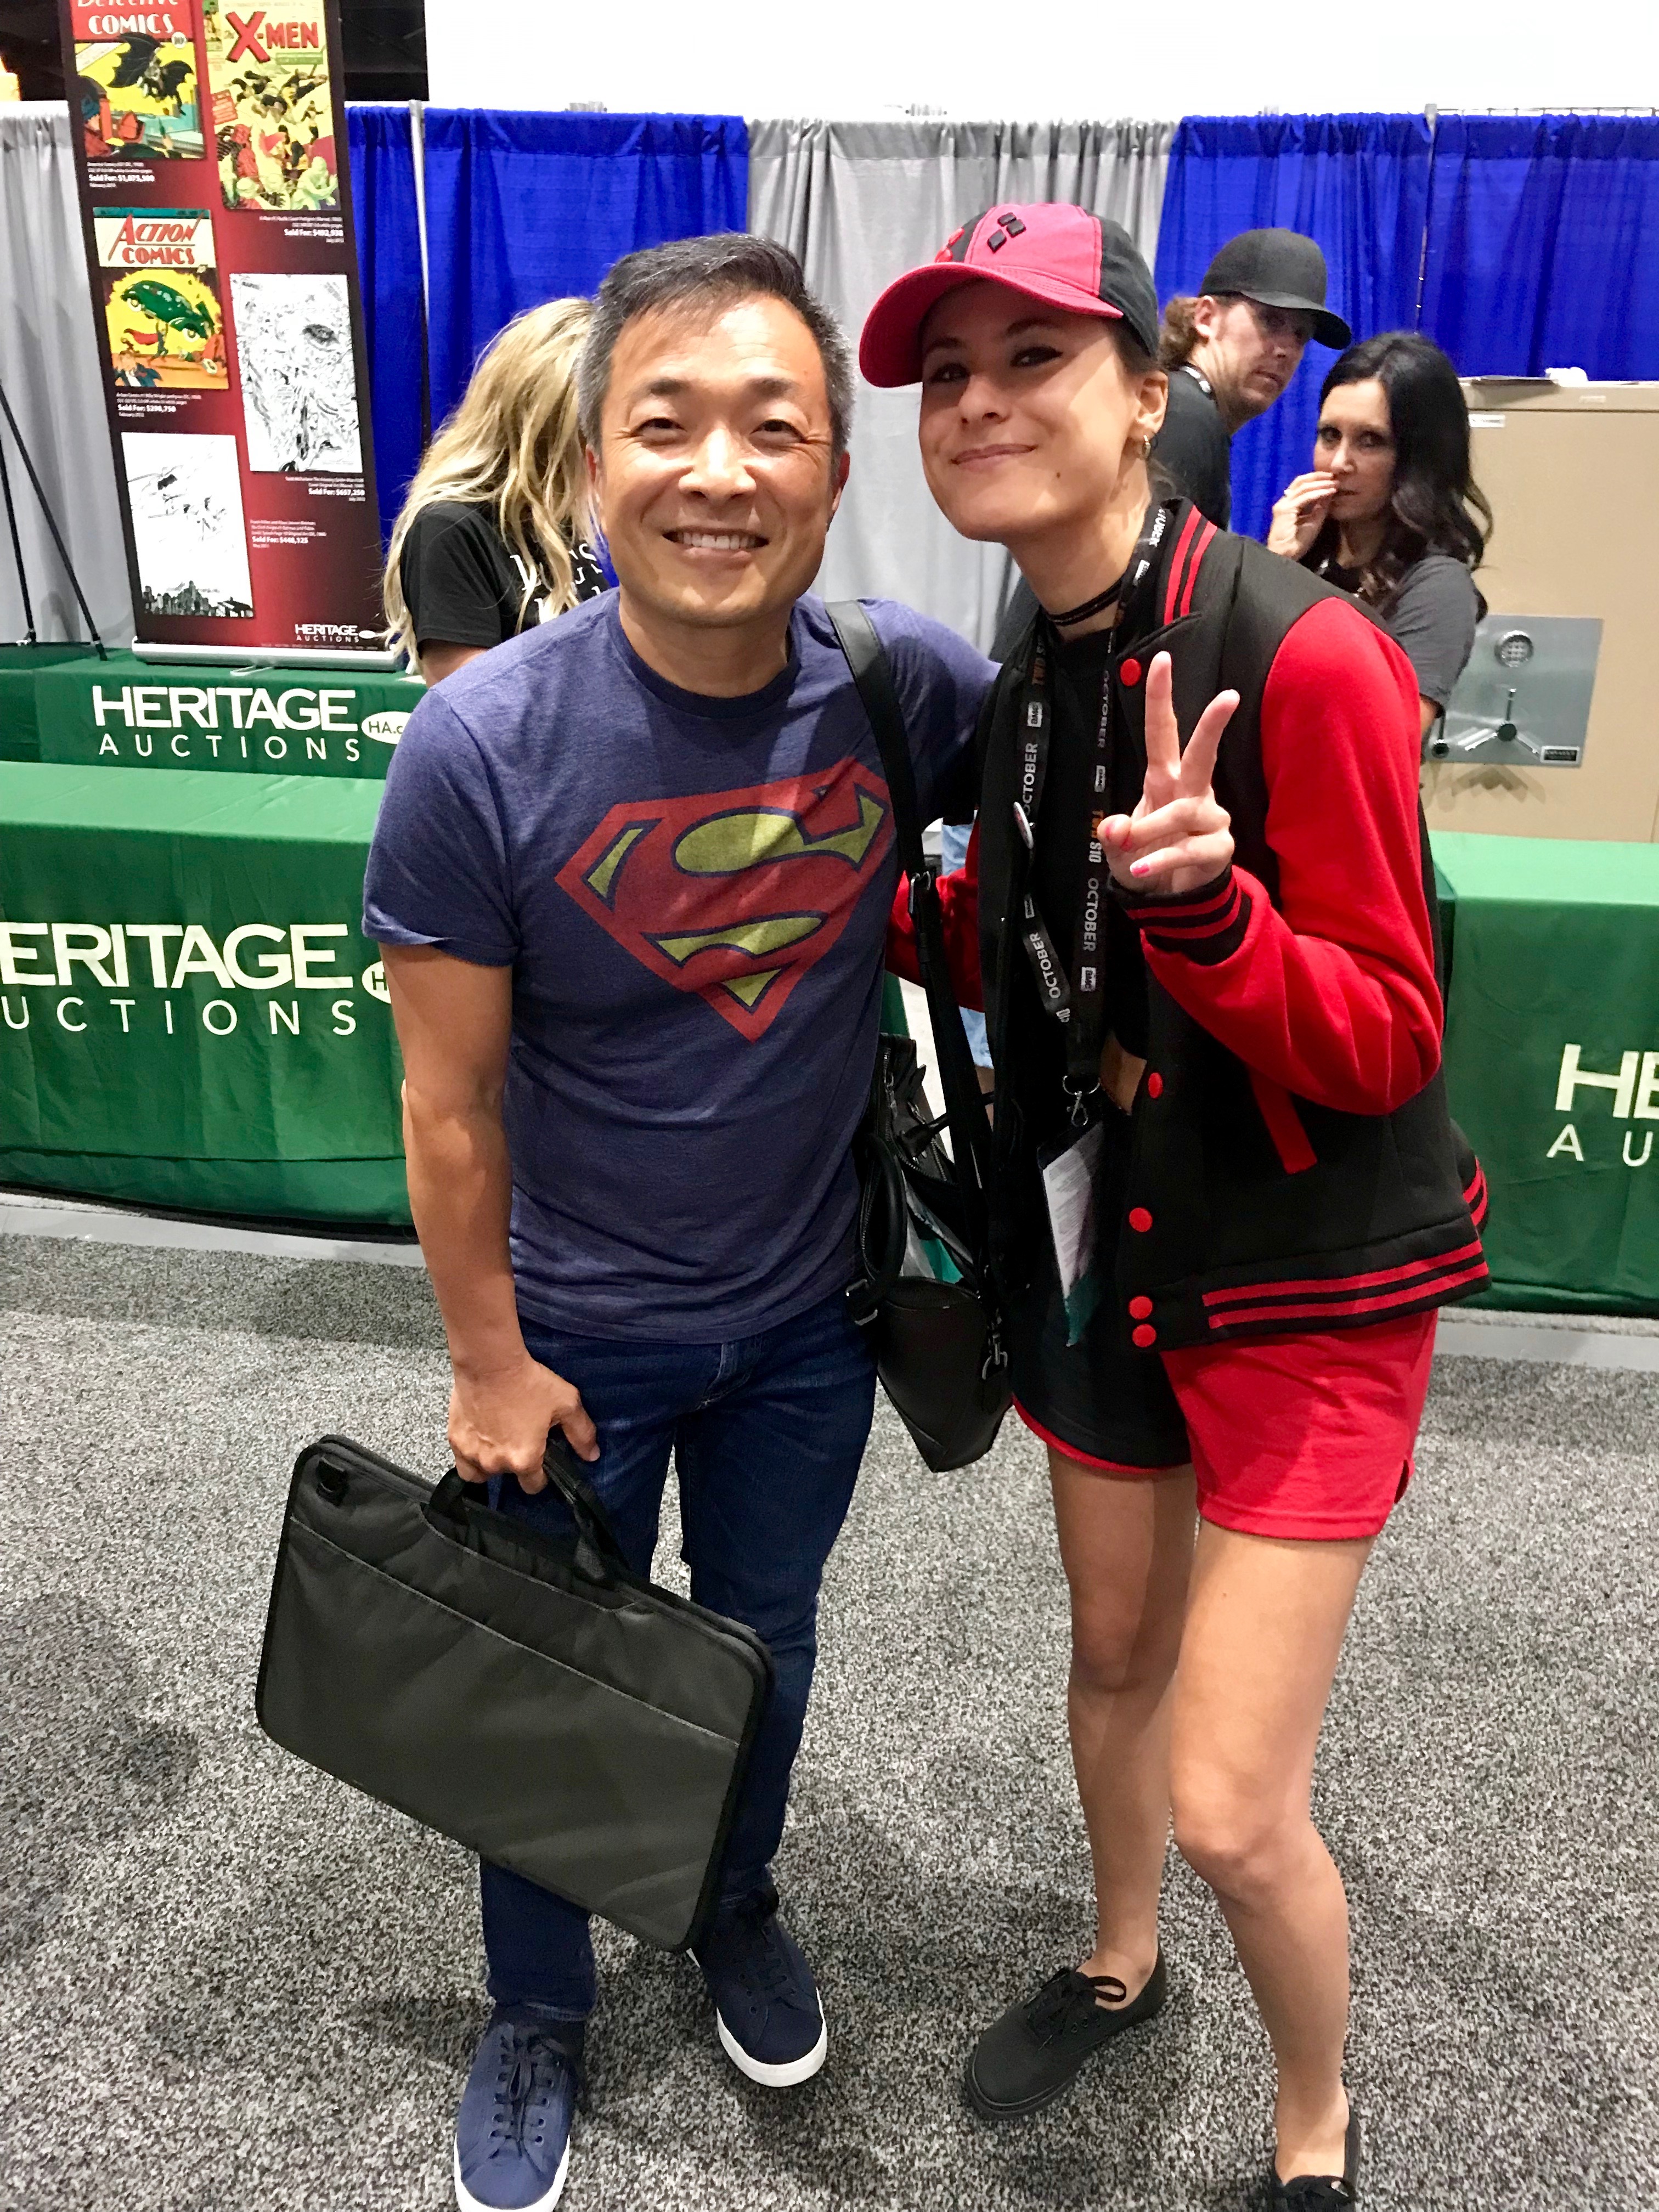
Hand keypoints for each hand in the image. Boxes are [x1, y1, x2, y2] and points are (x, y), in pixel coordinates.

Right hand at [449, 1349, 598, 1487]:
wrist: (489, 1362)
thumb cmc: (529, 1382)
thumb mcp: (567, 1403)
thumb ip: (582, 1433)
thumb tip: (592, 1455)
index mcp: (524, 1460)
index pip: (533, 1486)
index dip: (540, 1475)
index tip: (541, 1458)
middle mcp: (496, 1464)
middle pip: (506, 1478)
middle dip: (514, 1465)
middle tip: (519, 1441)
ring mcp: (471, 1453)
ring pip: (479, 1475)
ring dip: (488, 1466)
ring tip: (496, 1444)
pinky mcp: (454, 1440)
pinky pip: (461, 1459)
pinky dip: (469, 1453)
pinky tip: (479, 1436)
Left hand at [1097, 651, 1235, 896]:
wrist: (1168, 899)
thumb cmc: (1144, 857)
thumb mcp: (1117, 847)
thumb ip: (1112, 835)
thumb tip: (1113, 826)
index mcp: (1164, 778)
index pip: (1162, 733)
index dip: (1160, 698)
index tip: (1162, 661)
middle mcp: (1190, 791)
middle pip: (1202, 753)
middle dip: (1212, 725)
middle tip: (1229, 696)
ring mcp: (1208, 817)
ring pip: (1183, 812)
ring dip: (1152, 830)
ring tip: (1131, 848)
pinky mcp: (1219, 846)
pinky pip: (1189, 849)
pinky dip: (1163, 859)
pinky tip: (1143, 869)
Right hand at [1267, 471, 1336, 558]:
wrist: (1286, 556)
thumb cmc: (1297, 543)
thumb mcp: (1313, 521)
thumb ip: (1320, 507)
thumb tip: (1329, 492)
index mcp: (1289, 504)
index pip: (1301, 485)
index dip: (1316, 480)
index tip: (1331, 479)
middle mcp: (1284, 501)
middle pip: (1301, 481)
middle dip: (1318, 476)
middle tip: (1333, 476)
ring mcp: (1283, 505)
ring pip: (1303, 487)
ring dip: (1320, 484)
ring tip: (1334, 483)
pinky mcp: (1285, 510)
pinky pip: (1305, 497)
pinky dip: (1318, 493)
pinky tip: (1329, 491)